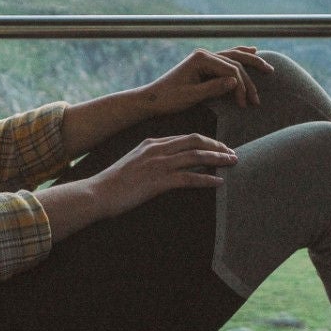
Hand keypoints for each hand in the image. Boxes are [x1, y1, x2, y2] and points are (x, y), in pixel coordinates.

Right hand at [85, 133, 237, 218]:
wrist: (97, 193)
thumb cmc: (113, 182)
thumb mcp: (133, 163)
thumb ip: (150, 159)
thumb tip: (165, 165)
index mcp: (152, 143)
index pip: (186, 137)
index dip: (206, 141)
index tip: (219, 147)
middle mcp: (157, 149)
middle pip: (195, 142)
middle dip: (217, 146)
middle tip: (233, 153)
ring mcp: (158, 165)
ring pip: (196, 157)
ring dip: (217, 160)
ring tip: (232, 163)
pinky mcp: (158, 182)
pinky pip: (188, 179)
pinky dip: (206, 179)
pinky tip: (219, 182)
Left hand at [145, 46, 273, 112]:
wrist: (152, 98)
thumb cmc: (169, 99)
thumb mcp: (191, 96)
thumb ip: (213, 88)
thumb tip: (235, 82)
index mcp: (201, 59)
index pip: (231, 71)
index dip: (241, 88)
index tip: (244, 105)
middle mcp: (204, 54)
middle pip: (236, 62)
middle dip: (250, 79)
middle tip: (258, 98)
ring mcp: (204, 57)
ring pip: (234, 56)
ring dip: (251, 64)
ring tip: (268, 69)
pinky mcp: (204, 63)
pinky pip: (227, 57)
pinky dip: (240, 55)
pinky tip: (252, 52)